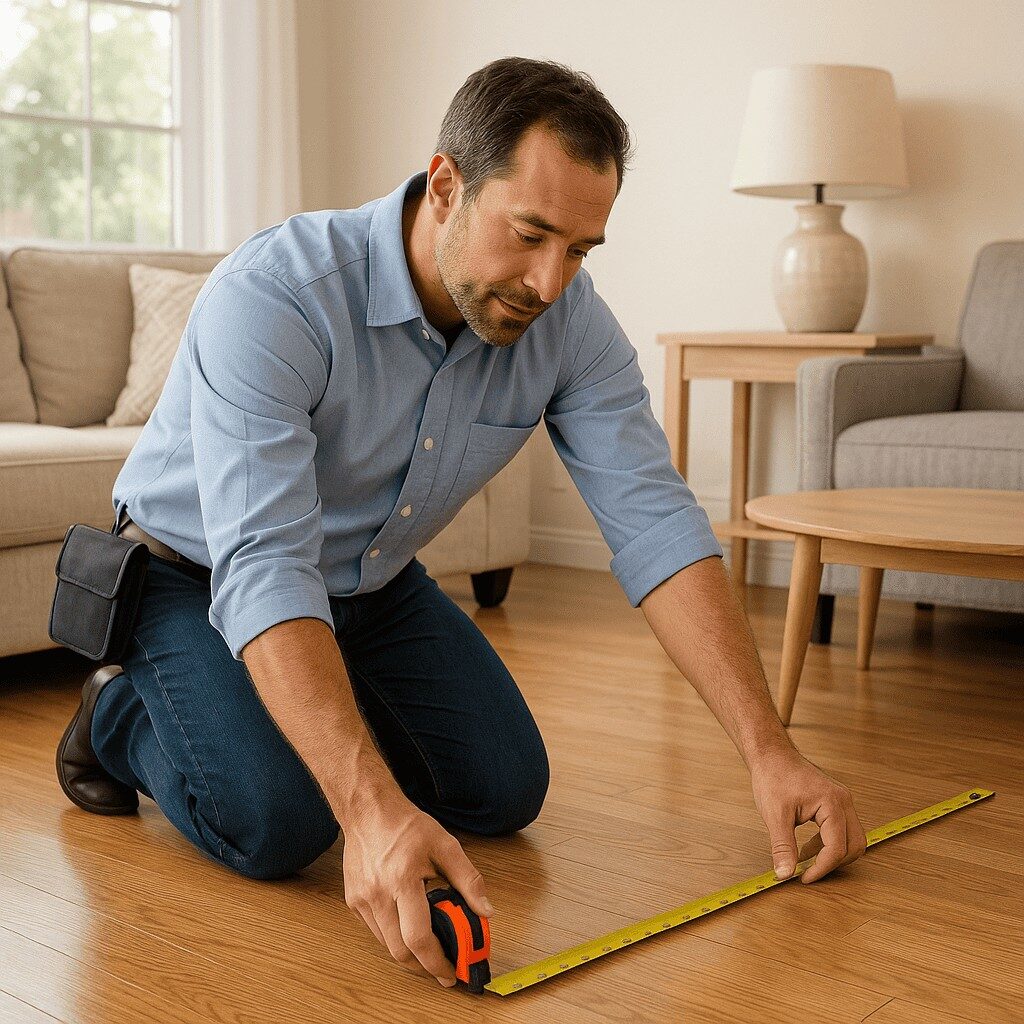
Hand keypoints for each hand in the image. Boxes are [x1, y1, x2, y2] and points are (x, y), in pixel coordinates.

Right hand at [341, 782, 494, 986]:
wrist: (368, 810)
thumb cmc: (407, 826)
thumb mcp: (446, 846)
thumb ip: (469, 880)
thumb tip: (486, 911)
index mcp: (403, 879)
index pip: (418, 937)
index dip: (436, 962)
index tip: (451, 973)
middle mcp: (378, 894)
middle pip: (400, 951)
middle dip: (424, 966)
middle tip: (443, 968)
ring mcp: (362, 899)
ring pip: (386, 945)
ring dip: (409, 953)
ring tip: (430, 948)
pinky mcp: (353, 901)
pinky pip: (375, 931)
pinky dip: (393, 937)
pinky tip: (407, 926)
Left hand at [749, 747, 866, 883]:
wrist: (771, 755)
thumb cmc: (773, 776)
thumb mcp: (774, 815)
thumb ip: (783, 846)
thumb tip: (784, 874)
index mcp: (832, 803)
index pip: (837, 847)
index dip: (821, 868)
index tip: (803, 878)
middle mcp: (843, 801)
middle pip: (854, 845)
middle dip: (832, 863)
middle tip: (808, 872)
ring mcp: (842, 801)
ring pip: (852, 839)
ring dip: (831, 854)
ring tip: (803, 857)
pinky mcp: (836, 803)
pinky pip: (842, 831)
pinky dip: (828, 844)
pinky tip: (806, 847)